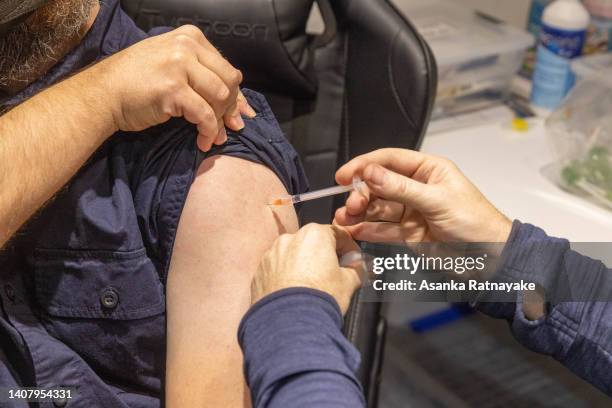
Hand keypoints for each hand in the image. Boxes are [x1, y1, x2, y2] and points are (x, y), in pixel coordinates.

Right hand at [92, 25, 255, 150]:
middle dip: (230, 108)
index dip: (235, 95)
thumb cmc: (137, 82)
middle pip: (229, 80)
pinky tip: (203, 141)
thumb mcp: (173, 66)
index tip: (237, 115)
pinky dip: (208, 131)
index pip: (226, 67)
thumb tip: (244, 109)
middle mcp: (187, 47)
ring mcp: (179, 66)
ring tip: (213, 137)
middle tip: (227, 127)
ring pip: (220, 97)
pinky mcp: (173, 89)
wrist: (103, 93)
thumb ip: (205, 78)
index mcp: (190, 37)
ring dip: (220, 121)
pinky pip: (204, 114)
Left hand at [251, 224, 363, 314]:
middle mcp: (289, 239)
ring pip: (293, 256)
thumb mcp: (349, 283)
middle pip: (313, 243)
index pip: (339, 234)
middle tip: (336, 275)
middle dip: (325, 257)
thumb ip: (356, 270)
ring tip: (313, 287)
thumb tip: (357, 270)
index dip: (350, 249)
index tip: (354, 261)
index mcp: (314, 235)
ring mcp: (271, 255)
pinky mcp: (260, 272)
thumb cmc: (318, 300)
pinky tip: (296, 293)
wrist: (290, 325)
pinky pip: (278, 270)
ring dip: (304, 266)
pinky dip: (287, 277)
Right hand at [334, 148, 511, 243]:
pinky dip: (367, 230)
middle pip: (379, 185)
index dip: (365, 165)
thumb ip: (401, 188)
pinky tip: (354, 230)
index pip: (390, 160)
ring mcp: (411, 212)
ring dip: (359, 213)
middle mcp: (416, 188)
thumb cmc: (475, 222)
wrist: (491, 259)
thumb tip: (371, 173)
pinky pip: (383, 229)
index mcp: (428, 170)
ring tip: (344, 219)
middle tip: (351, 205)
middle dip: (361, 194)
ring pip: (378, 208)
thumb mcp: (437, 200)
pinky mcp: (408, 234)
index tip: (344, 175)